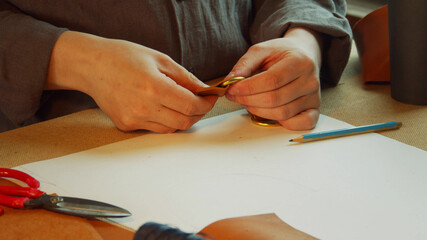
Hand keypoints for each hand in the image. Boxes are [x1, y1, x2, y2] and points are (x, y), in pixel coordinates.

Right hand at [46, 31, 216, 132]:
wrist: (91, 65)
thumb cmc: (124, 57)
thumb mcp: (159, 59)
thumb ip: (185, 77)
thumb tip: (203, 89)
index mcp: (155, 88)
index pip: (191, 106)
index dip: (206, 104)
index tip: (210, 98)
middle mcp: (144, 108)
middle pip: (184, 122)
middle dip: (198, 113)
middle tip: (200, 102)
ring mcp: (134, 119)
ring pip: (170, 128)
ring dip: (182, 118)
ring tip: (181, 103)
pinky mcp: (126, 125)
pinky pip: (153, 128)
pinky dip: (164, 120)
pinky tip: (160, 106)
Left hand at [225, 28, 322, 129]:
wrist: (304, 53)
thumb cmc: (282, 53)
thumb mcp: (262, 50)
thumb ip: (244, 64)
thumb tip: (229, 81)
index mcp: (299, 61)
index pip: (271, 81)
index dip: (248, 88)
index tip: (232, 89)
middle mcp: (310, 80)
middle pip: (275, 99)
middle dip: (248, 100)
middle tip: (235, 96)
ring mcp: (314, 97)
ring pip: (282, 113)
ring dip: (258, 111)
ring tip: (247, 102)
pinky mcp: (314, 108)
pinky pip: (301, 123)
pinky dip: (283, 123)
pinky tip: (270, 113)